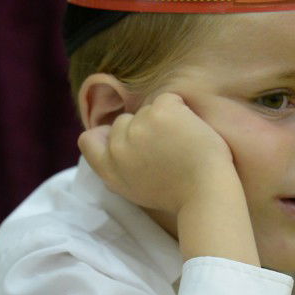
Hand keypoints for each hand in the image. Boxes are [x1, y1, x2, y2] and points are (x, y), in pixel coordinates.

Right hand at [79, 92, 258, 264]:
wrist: (207, 194)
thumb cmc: (180, 195)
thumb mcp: (134, 189)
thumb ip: (117, 165)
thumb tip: (102, 133)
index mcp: (110, 170)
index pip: (87, 140)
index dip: (104, 135)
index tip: (126, 141)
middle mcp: (118, 148)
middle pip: (124, 121)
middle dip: (144, 129)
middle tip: (168, 150)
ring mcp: (137, 128)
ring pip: (148, 109)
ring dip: (165, 120)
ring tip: (182, 145)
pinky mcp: (159, 112)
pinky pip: (169, 100)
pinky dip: (182, 111)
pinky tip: (192, 133)